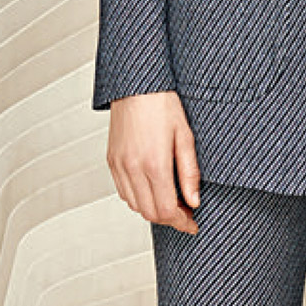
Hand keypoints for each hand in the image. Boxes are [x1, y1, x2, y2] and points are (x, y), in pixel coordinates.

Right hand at [106, 91, 200, 232]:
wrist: (136, 84)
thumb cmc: (162, 103)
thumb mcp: (185, 136)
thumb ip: (189, 172)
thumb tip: (194, 201)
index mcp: (153, 163)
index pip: (166, 210)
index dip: (181, 222)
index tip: (193, 222)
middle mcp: (132, 168)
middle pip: (149, 213)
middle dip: (170, 219)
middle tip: (186, 213)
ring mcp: (119, 165)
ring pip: (134, 205)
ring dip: (153, 209)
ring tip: (172, 200)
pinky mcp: (111, 160)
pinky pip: (123, 191)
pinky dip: (138, 198)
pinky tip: (153, 188)